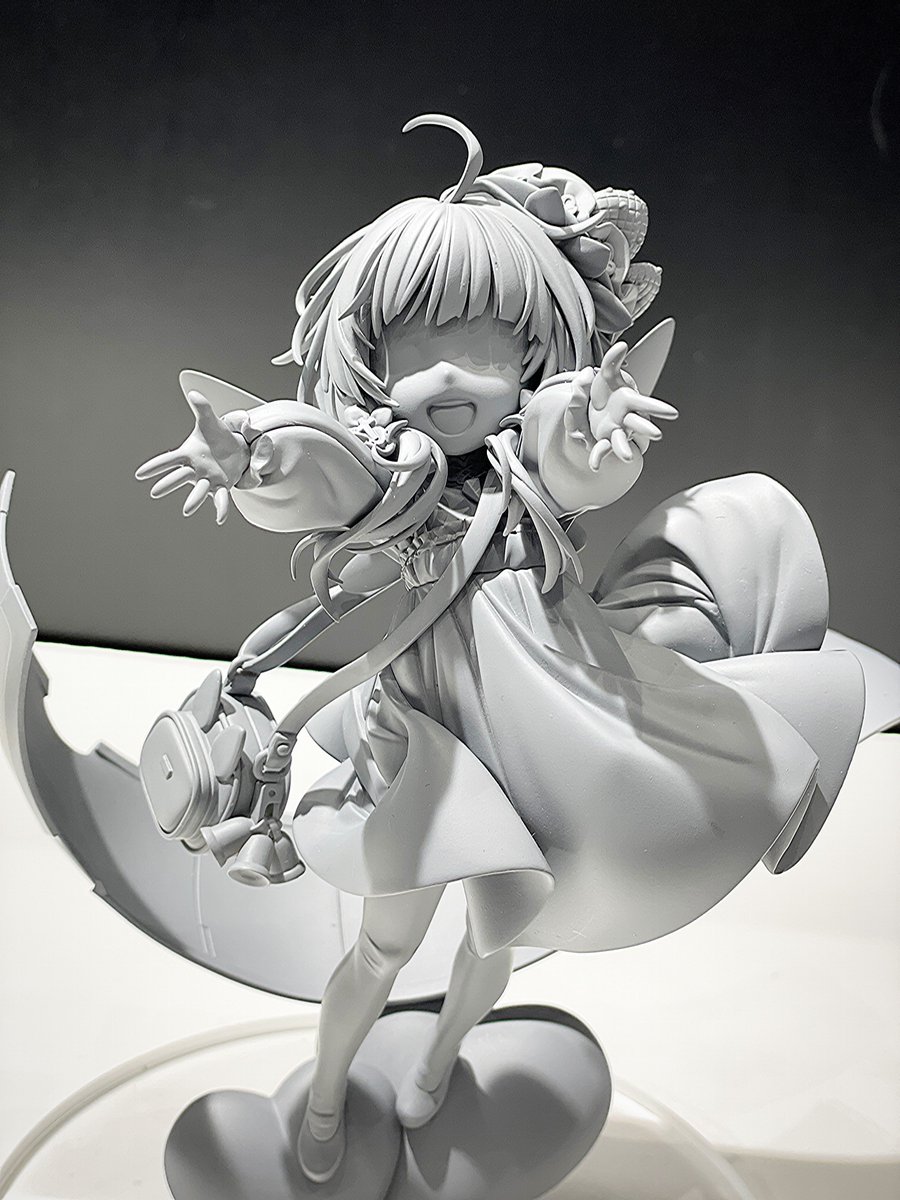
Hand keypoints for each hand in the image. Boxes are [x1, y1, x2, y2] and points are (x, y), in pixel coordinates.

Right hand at [135, 390, 250, 522]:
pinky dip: (221, 508)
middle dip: (167, 484)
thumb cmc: (218, 437)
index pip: (168, 460)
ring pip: (199, 490)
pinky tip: (220, 519)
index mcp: (188, 454)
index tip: (139, 474)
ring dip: (193, 500)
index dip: (154, 467)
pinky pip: (221, 499)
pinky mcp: (222, 486)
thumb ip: (202, 408)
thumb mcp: (210, 421)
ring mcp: (208, 479)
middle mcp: (195, 470)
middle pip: (179, 477)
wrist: (236, 449)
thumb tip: (194, 392)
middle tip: (154, 493)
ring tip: (187, 510)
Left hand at [587, 342, 677, 470]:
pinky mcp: (603, 439)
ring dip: (624, 448)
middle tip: (656, 434)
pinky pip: (601, 450)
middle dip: (646, 428)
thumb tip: (622, 346)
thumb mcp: (606, 373)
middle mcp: (625, 418)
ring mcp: (615, 430)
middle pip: (638, 423)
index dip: (659, 409)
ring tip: (627, 457)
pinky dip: (598, 457)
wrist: (593, 406)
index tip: (673, 414)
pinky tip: (595, 465)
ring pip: (621, 440)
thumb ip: (613, 359)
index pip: (646, 404)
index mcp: (629, 401)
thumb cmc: (605, 392)